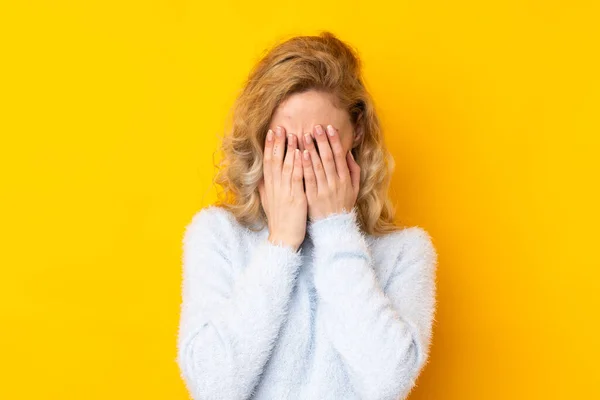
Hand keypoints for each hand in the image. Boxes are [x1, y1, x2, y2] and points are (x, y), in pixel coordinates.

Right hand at [258, 126, 306, 251]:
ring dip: (290, 149)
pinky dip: (299, 164)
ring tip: (293, 134)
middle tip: (281, 126)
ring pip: (286, 166)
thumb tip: (259, 177)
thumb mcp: (268, 202)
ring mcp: (285, 191)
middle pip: (275, 160)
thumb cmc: (279, 221)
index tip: (272, 132)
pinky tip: (302, 153)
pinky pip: (297, 178)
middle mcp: (275, 187)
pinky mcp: (296, 197)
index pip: (268, 162)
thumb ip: (264, 188)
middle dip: (278, 142)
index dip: (270, 146)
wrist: (283, 238)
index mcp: (269, 187)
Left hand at [301, 124, 359, 221]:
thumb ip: (353, 170)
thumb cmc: (343, 205)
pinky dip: (304, 166)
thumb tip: (347, 152)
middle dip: (322, 141)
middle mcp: (335, 183)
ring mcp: (323, 190)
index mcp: (345, 179)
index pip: (340, 156)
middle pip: (328, 158)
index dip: (335, 141)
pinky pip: (308, 179)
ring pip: (317, 167)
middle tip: (315, 127)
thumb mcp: (354, 188)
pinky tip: (300, 154)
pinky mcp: (312, 197)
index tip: (329, 128)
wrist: (334, 227)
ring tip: (304, 135)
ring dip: (311, 150)